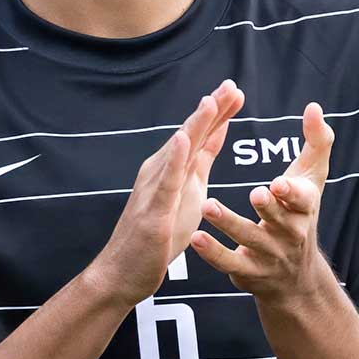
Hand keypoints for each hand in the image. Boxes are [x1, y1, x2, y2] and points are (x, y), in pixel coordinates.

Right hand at [87, 82, 242, 308]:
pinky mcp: (153, 210)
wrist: (124, 272)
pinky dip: (176, 157)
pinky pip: (166, 181)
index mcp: (173, 170)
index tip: (235, 90)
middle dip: (211, 110)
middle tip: (231, 85)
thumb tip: (212, 136)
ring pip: (178, 151)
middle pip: (190, 135)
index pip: (199, 136)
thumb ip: (197, 165)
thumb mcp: (188, 195)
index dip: (218, 113)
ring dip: (194, 125)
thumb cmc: (156, 237)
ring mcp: (155, 189)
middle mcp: (161, 172)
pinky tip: (185, 140)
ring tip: (211, 102)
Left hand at [196, 101, 337, 303]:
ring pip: (249, 239)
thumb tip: (314, 106)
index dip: (292, 193)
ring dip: (230, 224)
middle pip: (279, 220)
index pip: (303, 200)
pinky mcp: (248, 272)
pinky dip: (213, 252)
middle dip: (269, 208)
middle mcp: (290, 233)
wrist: (297, 276)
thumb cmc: (300, 212)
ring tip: (208, 206)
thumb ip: (316, 143)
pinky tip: (195, 238)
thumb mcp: (312, 179)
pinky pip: (229, 263)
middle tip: (255, 193)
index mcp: (304, 209)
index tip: (279, 183)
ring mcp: (269, 254)